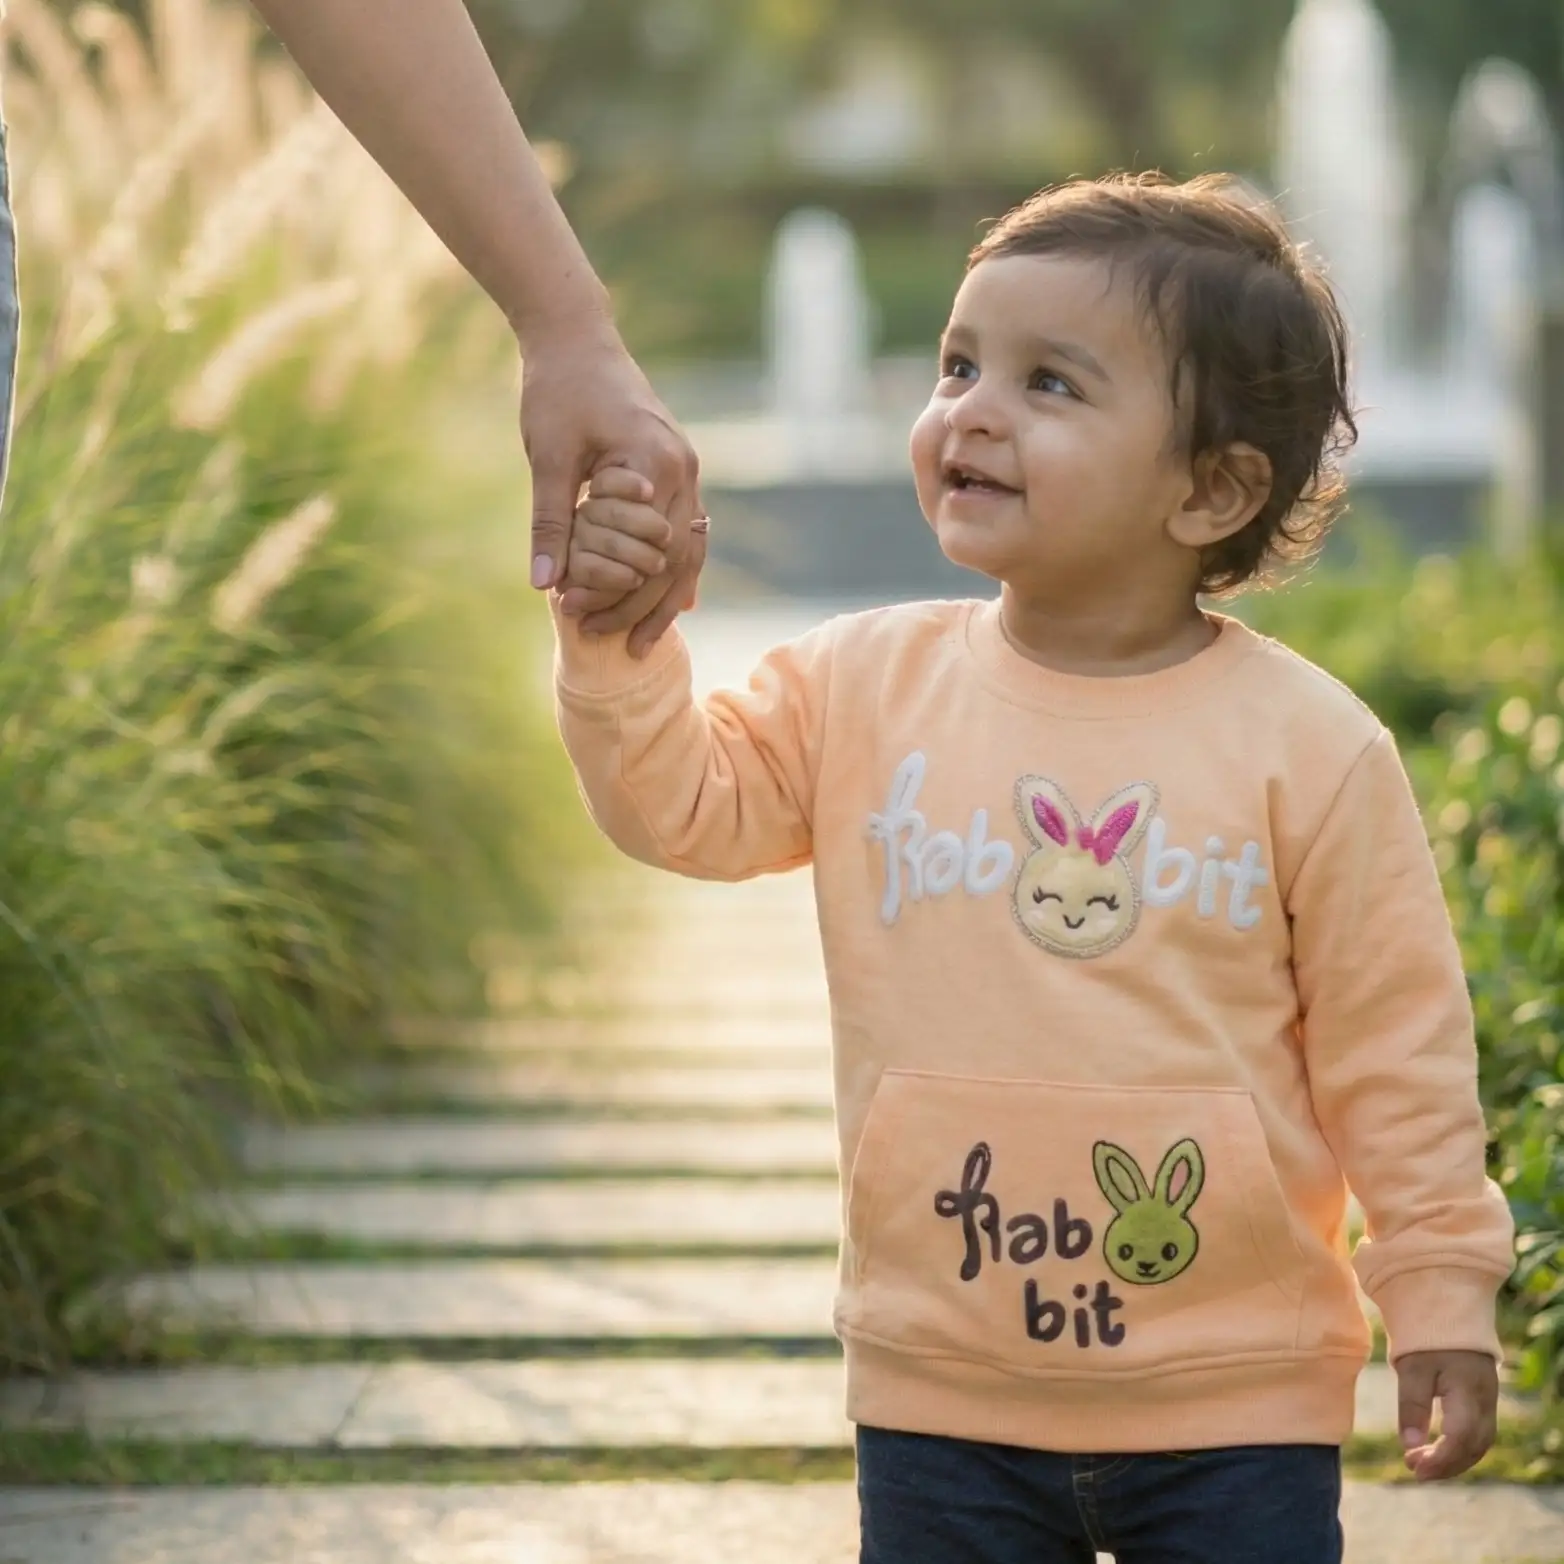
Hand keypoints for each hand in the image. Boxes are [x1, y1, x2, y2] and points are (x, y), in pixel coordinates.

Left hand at [519, 314, 702, 654]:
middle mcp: (682, 470)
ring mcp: (686, 469)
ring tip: (639, 639)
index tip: (573, 613)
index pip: (646, 553)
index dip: (613, 591)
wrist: (576, 337)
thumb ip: (551, 522)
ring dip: (662, 597)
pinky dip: (676, 569)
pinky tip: (672, 603)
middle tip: (603, 639)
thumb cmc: (558, 390)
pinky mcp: (676, 468)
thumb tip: (545, 585)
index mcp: (655, 465)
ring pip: (688, 552)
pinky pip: (687, 531)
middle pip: (676, 561)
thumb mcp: (548, 457)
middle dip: (640, 606)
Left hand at [1396, 1348, 1498, 1479]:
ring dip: (1452, 1459)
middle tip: (1413, 1469)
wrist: (1448, 1309)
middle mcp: (1486, 1402)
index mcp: (1469, 1393)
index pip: (1460, 1439)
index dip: (1440, 1459)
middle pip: (1473, 1447)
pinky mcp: (1484, 1400)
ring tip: (1420, 1464)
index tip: (1414, 1468)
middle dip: (1445, 1464)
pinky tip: (1436, 1449)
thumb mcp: (1412, 1368)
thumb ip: (1412, 1406)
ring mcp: (1489, 1402)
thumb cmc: (1427, 1337)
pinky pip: (1478, 1434)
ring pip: (1478, 1444)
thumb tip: (1409, 1446)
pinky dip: (1459, 1448)